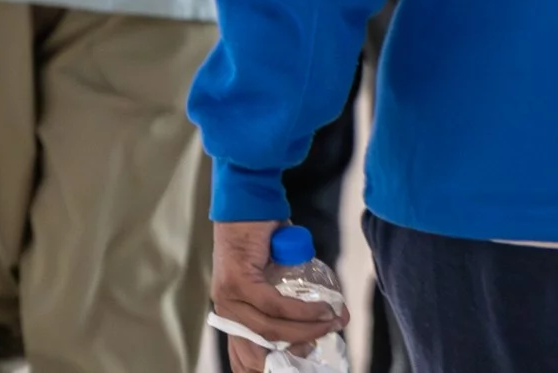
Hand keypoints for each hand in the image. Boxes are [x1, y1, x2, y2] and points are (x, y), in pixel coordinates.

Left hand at [212, 219, 344, 371]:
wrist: (250, 200)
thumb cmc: (265, 236)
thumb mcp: (275, 275)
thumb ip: (288, 298)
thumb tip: (323, 319)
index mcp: (232, 312)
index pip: (243, 354)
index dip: (264, 368)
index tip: (296, 365)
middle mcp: (225, 309)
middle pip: (259, 348)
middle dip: (295, 351)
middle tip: (325, 341)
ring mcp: (228, 297)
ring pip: (270, 328)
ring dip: (306, 329)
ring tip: (332, 322)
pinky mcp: (238, 281)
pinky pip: (273, 305)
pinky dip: (301, 310)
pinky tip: (321, 309)